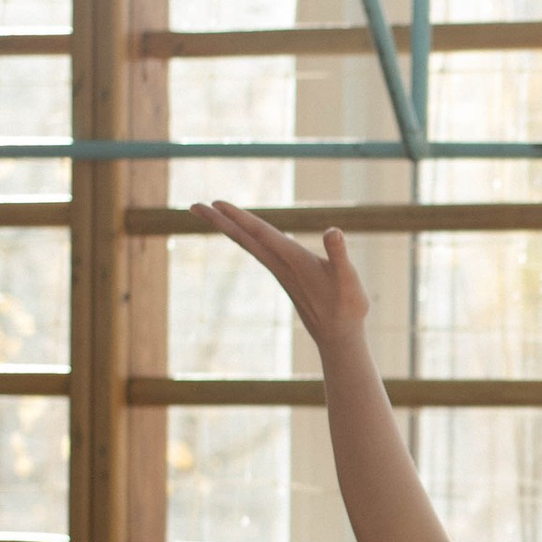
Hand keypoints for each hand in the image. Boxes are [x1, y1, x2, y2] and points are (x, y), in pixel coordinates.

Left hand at [192, 201, 370, 346]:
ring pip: (249, 244)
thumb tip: (333, 232)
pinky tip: (241, 232)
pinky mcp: (285, 275)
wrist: (338, 337)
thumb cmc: (347, 308)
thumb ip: (339, 255)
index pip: (262, 234)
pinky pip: (259, 251)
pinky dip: (246, 237)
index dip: (240, 217)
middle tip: (193, 206)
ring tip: (211, 213)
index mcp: (294, 261)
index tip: (216, 204)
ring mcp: (281, 271)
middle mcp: (282, 265)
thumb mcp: (349, 279)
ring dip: (229, 228)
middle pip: (246, 239)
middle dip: (220, 221)